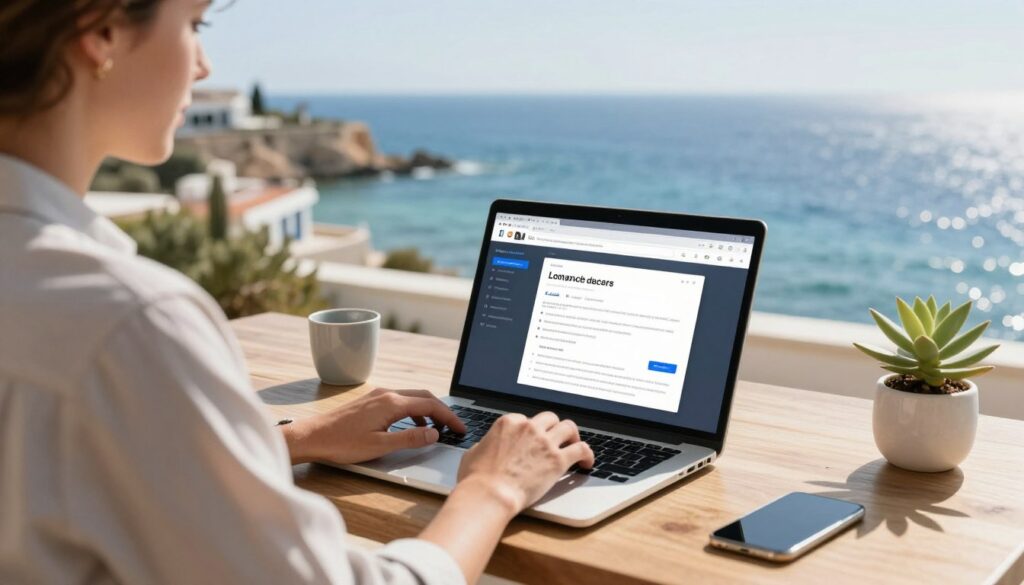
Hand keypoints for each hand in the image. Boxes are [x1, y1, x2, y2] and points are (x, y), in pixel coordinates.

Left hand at [281, 388, 466, 464]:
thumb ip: (410, 440)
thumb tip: (434, 434)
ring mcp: (377, 395)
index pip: (430, 405)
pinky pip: (399, 401)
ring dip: (427, 410)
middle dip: (442, 411)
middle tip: (455, 427)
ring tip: (437, 429)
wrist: (311, 437)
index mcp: (391, 403)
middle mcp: (386, 393)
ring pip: (412, 397)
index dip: (449, 417)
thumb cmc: (341, 444)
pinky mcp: (369, 401)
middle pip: (424, 396)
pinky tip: (412, 427)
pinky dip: (413, 411)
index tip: (461, 429)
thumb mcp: (380, 446)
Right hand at [454, 411, 594, 514]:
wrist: (490, 494)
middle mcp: (529, 427)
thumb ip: (484, 445)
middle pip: (550, 419)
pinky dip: (587, 454)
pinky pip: (581, 449)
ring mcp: (545, 442)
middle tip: (556, 440)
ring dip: (572, 435)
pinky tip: (586, 462)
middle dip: (553, 428)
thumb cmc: (478, 478)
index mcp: (509, 422)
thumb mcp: (473, 453)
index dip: (532, 431)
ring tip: (574, 446)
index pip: (528, 419)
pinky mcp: (558, 460)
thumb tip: (485, 448)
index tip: (534, 441)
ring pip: (569, 427)